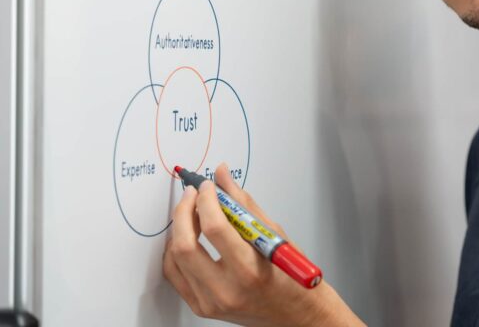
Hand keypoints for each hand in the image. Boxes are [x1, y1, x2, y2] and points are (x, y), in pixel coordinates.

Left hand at [163, 163, 363, 326]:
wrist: (294, 314)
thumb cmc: (290, 277)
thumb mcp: (274, 235)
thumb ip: (243, 203)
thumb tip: (223, 175)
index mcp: (250, 270)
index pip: (215, 228)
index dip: (206, 200)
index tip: (208, 186)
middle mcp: (226, 290)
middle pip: (185, 245)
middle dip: (184, 211)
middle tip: (192, 195)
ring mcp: (210, 302)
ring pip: (175, 259)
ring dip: (178, 228)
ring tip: (190, 213)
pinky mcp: (201, 307)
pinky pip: (174, 275)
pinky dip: (175, 252)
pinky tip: (187, 237)